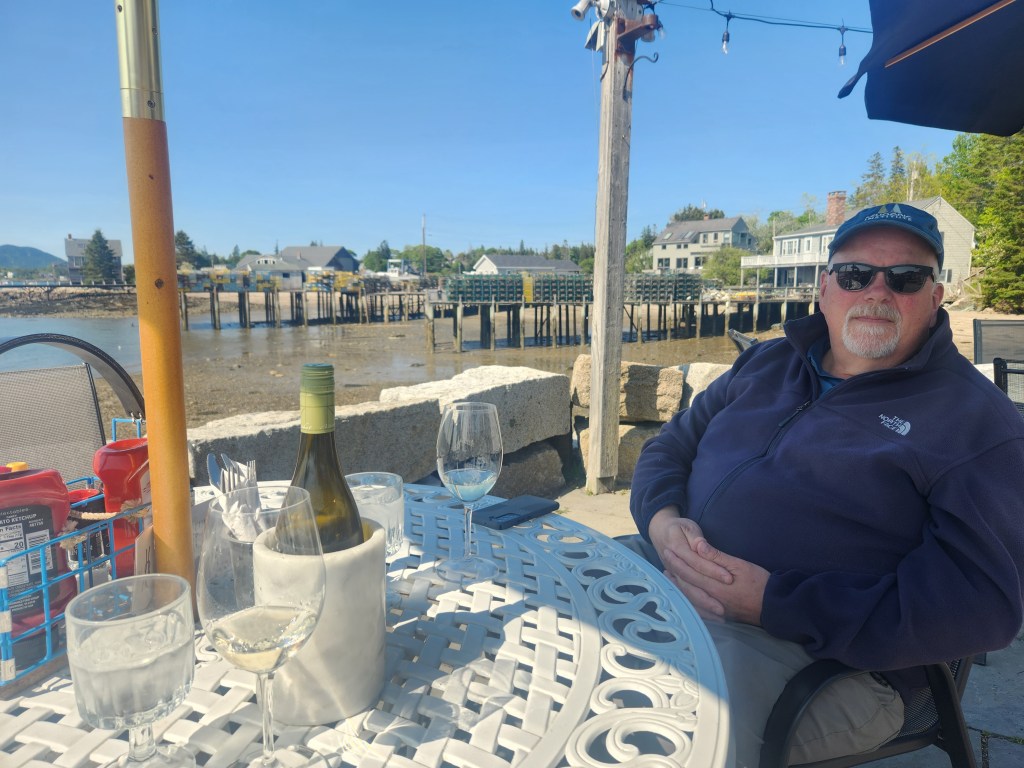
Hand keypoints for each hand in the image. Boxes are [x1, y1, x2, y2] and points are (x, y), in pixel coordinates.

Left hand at [648, 508, 768, 624]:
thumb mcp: (740, 565)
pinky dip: (687, 601)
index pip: (689, 571)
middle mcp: (711, 599)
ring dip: (677, 586)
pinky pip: (698, 610)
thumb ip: (717, 557)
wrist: (775, 606)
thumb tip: (698, 546)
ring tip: (667, 576)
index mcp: (715, 585)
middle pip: (686, 585)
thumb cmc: (759, 582)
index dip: (677, 561)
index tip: (667, 551)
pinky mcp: (720, 615)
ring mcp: (715, 610)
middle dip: (673, 572)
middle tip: (664, 560)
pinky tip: (683, 596)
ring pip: (689, 598)